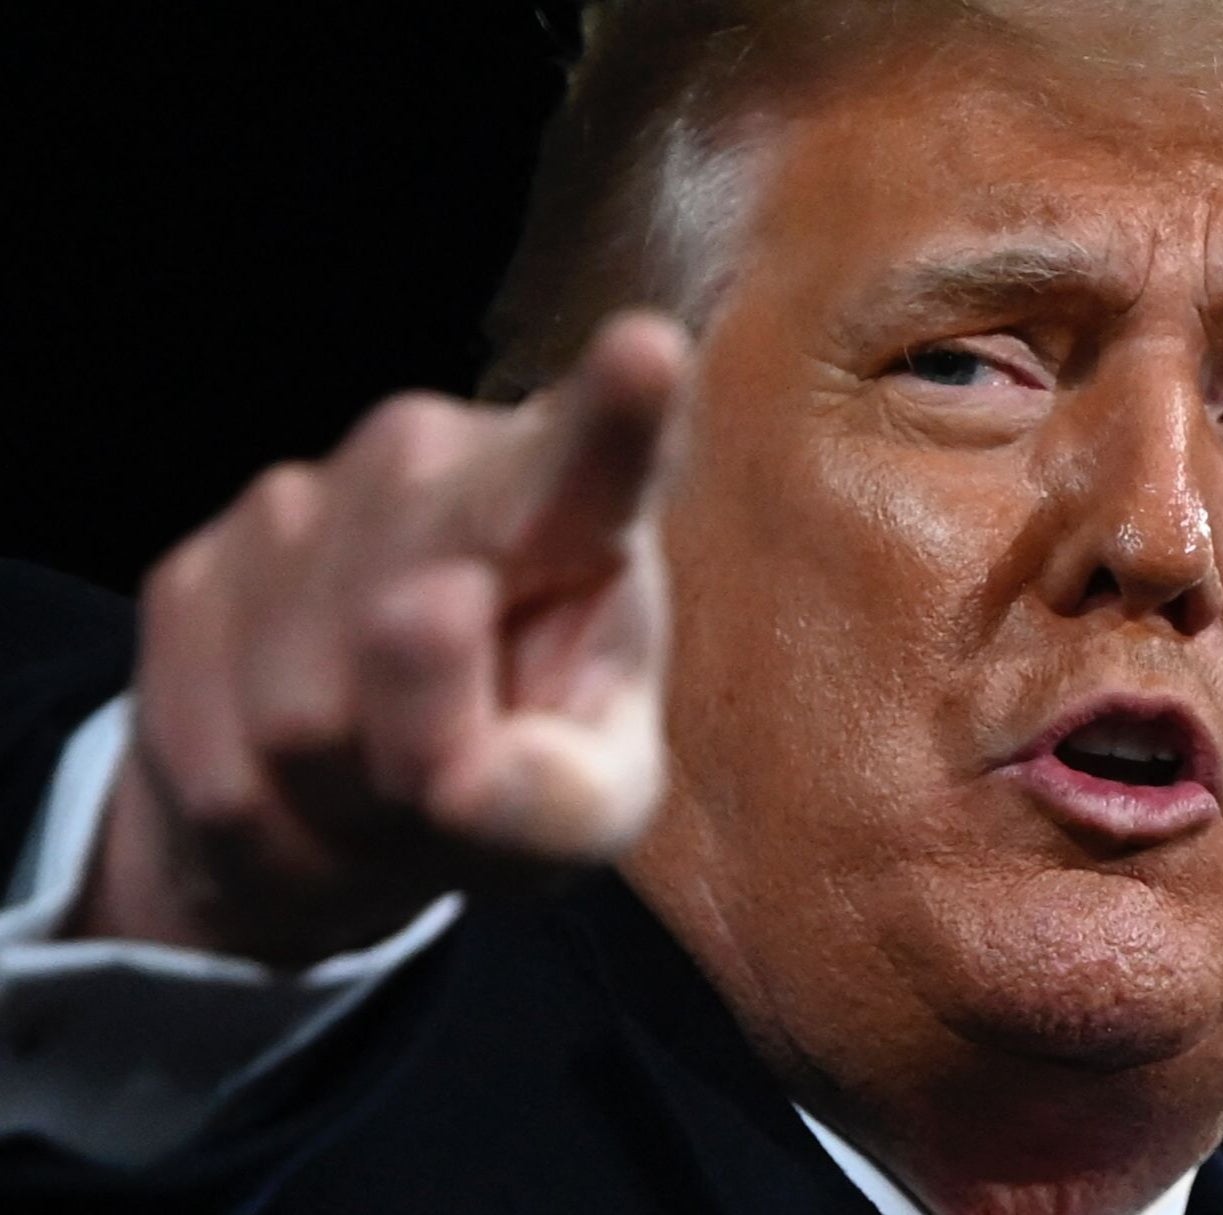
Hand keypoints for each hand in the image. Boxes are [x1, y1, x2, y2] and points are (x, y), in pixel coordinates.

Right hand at [76, 313, 689, 964]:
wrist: (353, 796)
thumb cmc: (517, 773)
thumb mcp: (587, 814)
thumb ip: (560, 803)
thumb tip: (458, 777)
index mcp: (577, 511)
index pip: (598, 457)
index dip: (618, 412)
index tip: (647, 352)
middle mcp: (436, 460)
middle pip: (411, 634)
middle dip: (425, 751)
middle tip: (454, 775)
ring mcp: (304, 499)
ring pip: (302, 715)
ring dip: (341, 792)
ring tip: (379, 770)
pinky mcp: (195, 568)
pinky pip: (210, 745)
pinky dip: (258, 807)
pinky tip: (299, 776)